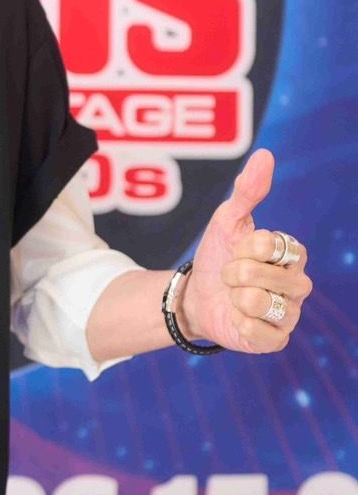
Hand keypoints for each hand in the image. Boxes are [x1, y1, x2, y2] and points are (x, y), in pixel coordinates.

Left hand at [176, 147, 312, 353]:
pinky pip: (259, 333)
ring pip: (261, 303)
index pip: (270, 244)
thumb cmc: (217, 256)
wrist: (195, 296)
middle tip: (231, 276)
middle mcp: (299, 283)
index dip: (242, 247)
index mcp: (292, 253)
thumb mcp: (227, 221)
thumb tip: (265, 154)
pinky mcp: (276, 340)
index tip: (236, 250)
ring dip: (235, 299)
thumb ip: (248, 191)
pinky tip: (236, 318)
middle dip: (234, 273)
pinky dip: (239, 324)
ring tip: (234, 298)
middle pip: (264, 275)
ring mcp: (291, 313)